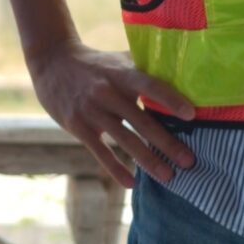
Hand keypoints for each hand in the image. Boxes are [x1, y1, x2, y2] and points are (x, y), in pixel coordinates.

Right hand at [26, 40, 195, 188]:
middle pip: (141, 120)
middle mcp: (107, 92)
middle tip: (189, 161)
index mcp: (121, 73)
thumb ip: (144, 70)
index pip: (150, 85)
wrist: (52, 63)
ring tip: (168, 176)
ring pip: (124, 139)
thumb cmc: (96, 64)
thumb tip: (183, 81)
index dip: (170, 99)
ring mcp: (91, 110)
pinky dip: (116, 168)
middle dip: (167, 143)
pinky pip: (100, 151)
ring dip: (147, 160)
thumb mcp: (118, 60)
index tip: (191, 115)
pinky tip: (131, 183)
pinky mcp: (77, 126)